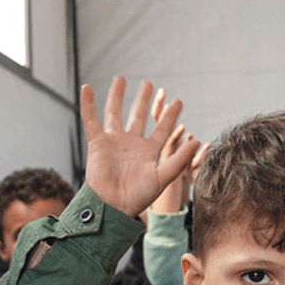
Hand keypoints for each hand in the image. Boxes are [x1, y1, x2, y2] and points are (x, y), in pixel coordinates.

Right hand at [81, 76, 199, 218]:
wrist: (112, 206)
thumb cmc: (138, 197)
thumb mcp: (163, 177)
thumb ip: (179, 158)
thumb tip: (197, 140)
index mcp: (148, 152)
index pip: (161, 129)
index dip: (170, 116)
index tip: (178, 101)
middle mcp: (131, 144)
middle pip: (137, 116)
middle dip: (143, 100)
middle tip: (148, 84)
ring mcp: (113, 142)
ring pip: (114, 113)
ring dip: (117, 96)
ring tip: (120, 78)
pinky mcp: (97, 143)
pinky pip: (91, 120)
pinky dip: (88, 104)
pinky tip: (87, 87)